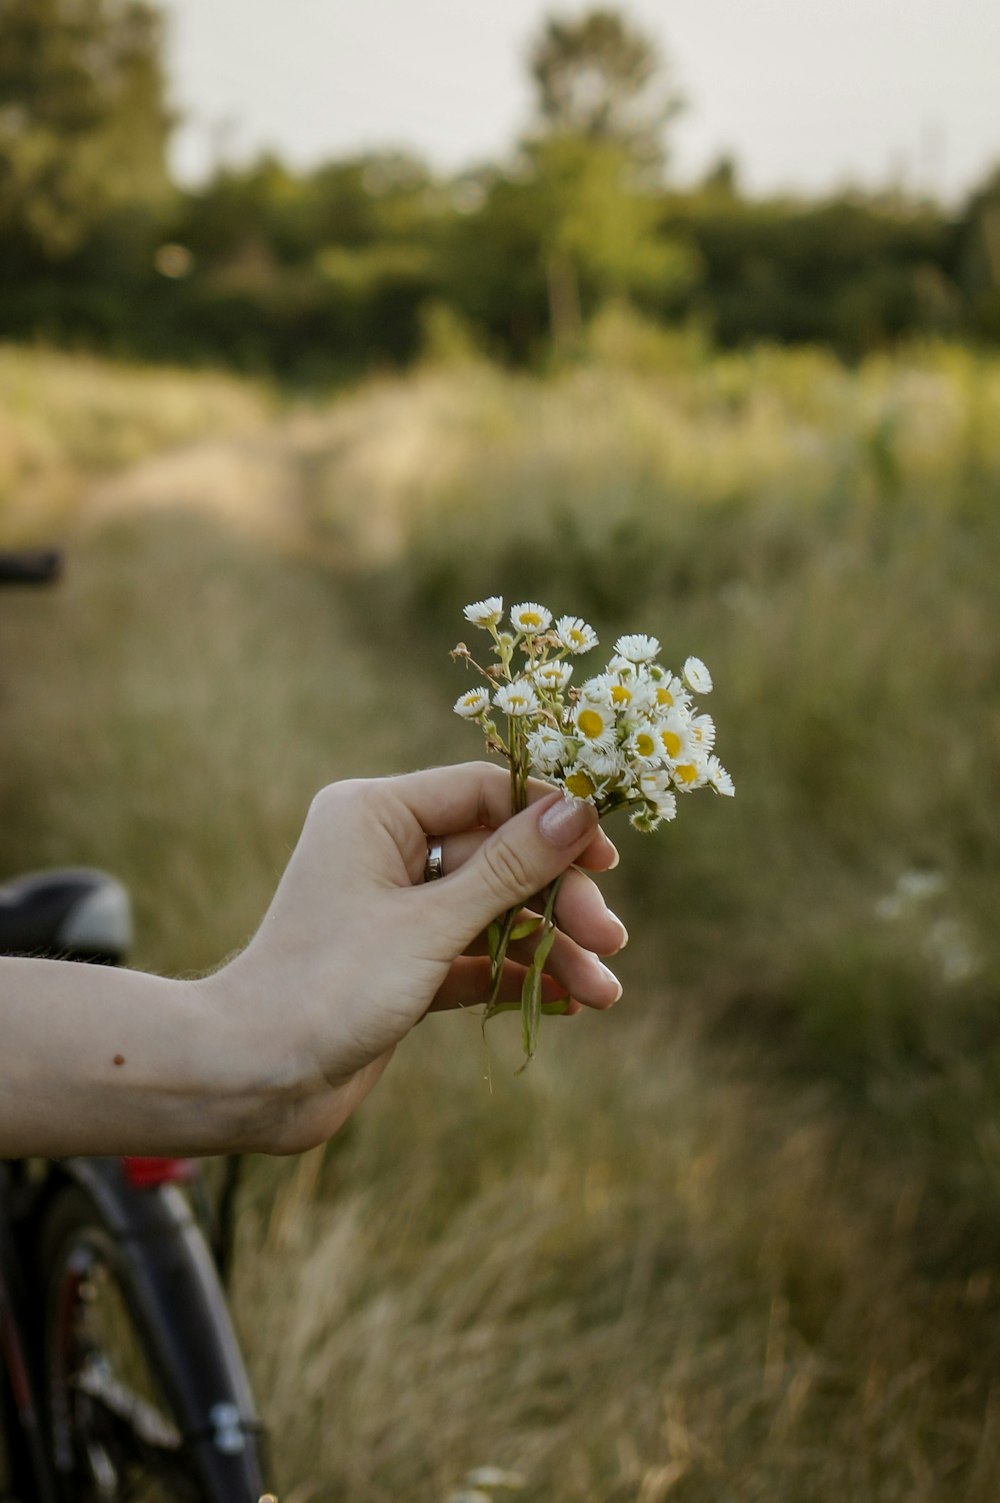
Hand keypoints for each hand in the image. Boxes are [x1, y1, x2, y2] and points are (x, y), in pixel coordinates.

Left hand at [217, 762, 624, 1150]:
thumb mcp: (430, 925)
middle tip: (609, 939)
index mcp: (376, 813)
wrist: (251, 1079)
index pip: (484, 792)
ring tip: (604, 991)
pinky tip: (570, 1001)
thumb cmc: (329, 986)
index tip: (607, 855)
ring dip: (548, 947)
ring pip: (493, 912)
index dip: (550, 819)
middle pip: (498, 855)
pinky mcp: (402, 963)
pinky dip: (516, 974)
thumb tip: (579, 810)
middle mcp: (386, 850)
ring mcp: (394, 909)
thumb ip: (510, 869)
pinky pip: (474, 956)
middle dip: (556, 900)